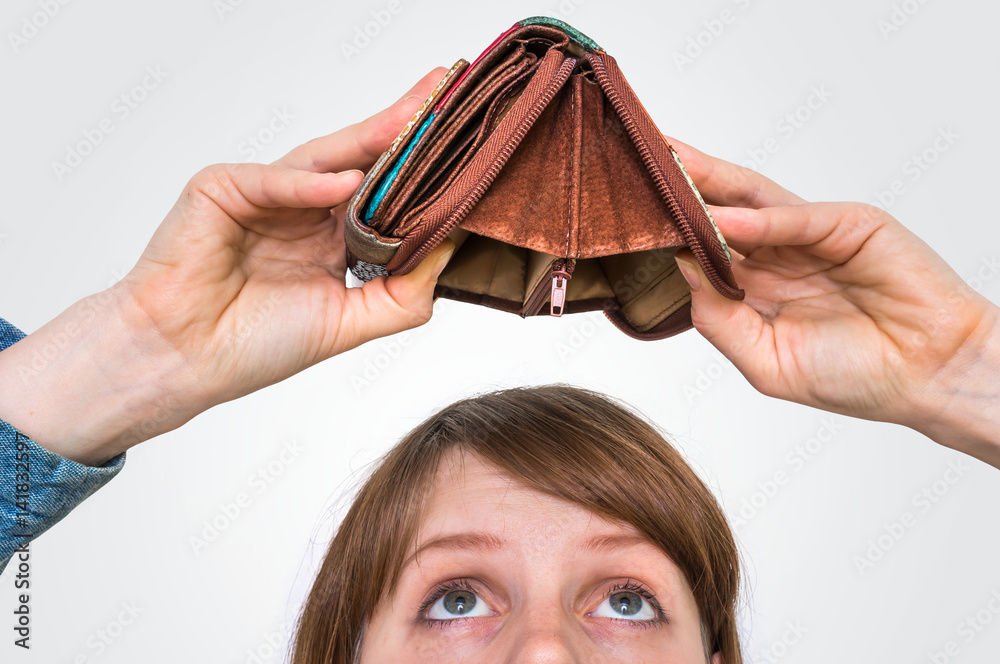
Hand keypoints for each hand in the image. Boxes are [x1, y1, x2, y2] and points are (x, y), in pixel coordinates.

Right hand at [0, 67, 453, 464]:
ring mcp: (263, 194)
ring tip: (414, 119)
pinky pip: (272, 179)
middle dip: (404, 129)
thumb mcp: (350, 322)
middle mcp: (303, 209)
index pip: (385, 194)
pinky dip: (306, 183)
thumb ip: (403, 292)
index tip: (467, 148)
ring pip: (323, 157)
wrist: (184, 361)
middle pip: (362, 161)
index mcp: (331, 237)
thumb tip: (451, 249)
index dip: (422, 172)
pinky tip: (344, 182)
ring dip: (368, 137)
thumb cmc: (255, 343)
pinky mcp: (221, 189)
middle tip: (445, 94)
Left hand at [668, 137, 999, 466]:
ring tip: (669, 165)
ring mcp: (814, 236)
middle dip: (680, 191)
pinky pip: (799, 218)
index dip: (667, 234)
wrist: (927, 379)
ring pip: (753, 201)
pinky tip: (726, 220)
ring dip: (711, 183)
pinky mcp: (852, 225)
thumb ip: (722, 319)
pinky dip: (762, 220)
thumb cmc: (854, 376)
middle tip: (637, 167)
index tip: (626, 219)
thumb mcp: (767, 360)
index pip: (703, 250)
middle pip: (720, 214)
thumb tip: (681, 273)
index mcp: (758, 288)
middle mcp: (780, 256)